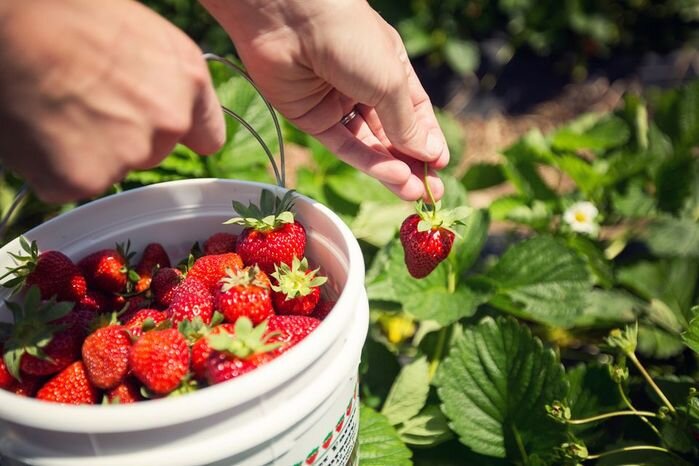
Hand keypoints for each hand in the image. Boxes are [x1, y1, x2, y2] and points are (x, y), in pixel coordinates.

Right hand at [0, 0, 224, 202]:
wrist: (5, 27)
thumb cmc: (62, 13)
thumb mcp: (135, 30)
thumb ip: (161, 75)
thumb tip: (163, 96)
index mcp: (188, 78)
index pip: (207, 135)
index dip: (181, 133)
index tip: (160, 131)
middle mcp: (169, 120)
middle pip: (153, 151)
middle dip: (124, 137)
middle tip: (82, 101)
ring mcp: (129, 154)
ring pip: (112, 168)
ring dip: (86, 152)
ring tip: (54, 108)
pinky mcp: (85, 179)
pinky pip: (71, 184)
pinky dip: (53, 168)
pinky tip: (37, 130)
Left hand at [200, 0, 447, 200]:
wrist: (289, 19)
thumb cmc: (351, 38)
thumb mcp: (390, 81)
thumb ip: (407, 123)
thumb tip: (429, 155)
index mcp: (389, 67)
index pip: (414, 111)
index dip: (426, 139)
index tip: (440, 166)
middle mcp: (363, 86)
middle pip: (391, 133)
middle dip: (411, 162)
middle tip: (430, 193)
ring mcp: (335, 103)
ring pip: (367, 144)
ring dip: (391, 169)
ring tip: (413, 192)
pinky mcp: (309, 118)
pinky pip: (342, 145)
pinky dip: (366, 162)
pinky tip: (390, 176)